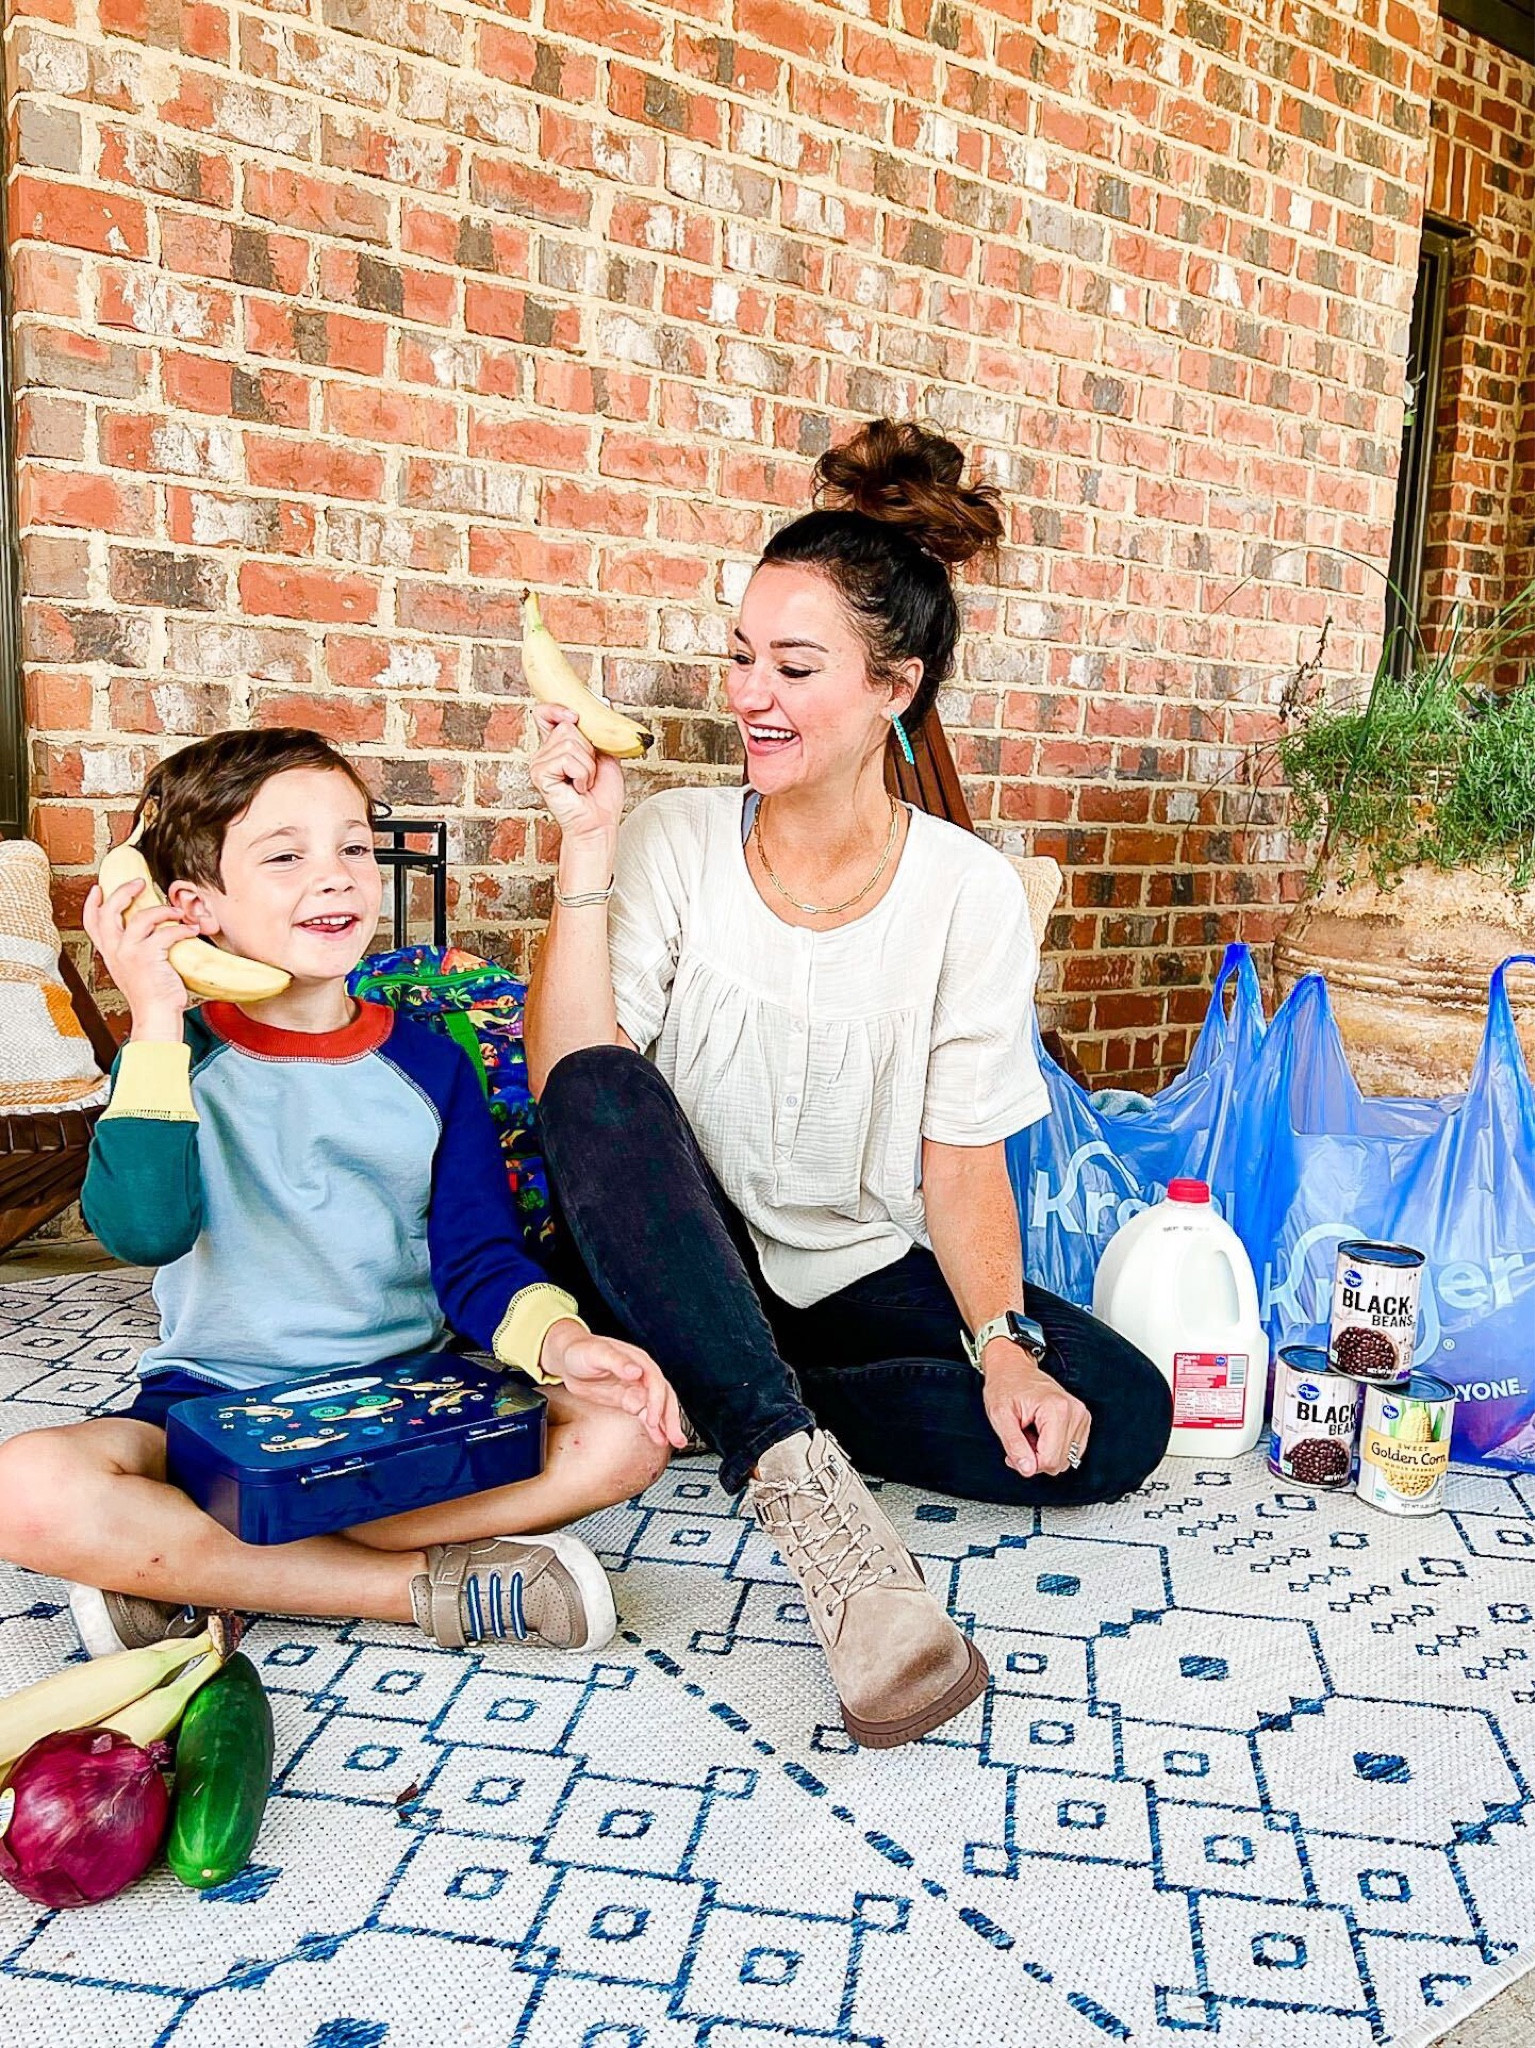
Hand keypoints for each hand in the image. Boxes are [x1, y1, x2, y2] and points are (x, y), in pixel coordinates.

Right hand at [82, 877, 193, 1040]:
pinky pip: (165, 932)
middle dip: (123, 892)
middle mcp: (115, 951)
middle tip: (140, 882)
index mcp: (110, 953)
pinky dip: (181, 928)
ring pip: (140, 917)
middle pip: (109, 911)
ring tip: (177, 912)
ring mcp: (129, 953)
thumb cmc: (151, 995)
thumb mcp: (133, 970)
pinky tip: (192, 931)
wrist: (156, 1015)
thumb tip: (148, 931)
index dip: (92, 903)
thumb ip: (133, 950)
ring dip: (162, 910)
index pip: (91, 923)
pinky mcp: (147, 957)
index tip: (98, 888)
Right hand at [528, 704, 625, 852]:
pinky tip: (578, 788)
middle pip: (568, 726)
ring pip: (570, 742)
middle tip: (589, 772)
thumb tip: (603, 702)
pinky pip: (567, 758)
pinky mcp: (540, 775)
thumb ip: (600, 731)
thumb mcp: (606, 755)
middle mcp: (543, 753)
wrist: (600, 822)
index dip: (557, 708)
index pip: (544, 713)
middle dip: (589, 749)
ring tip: (585, 782)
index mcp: (555, 746)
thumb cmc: (602, 795)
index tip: (576, 715)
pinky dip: (582, 773)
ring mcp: (539, 764)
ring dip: (588, 764)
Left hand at [539, 1320, 688, 1450]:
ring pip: (658, 1407)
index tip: (653, 1418)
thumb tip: (636, 1371)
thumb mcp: (597, 1353)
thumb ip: (617, 1362)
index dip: (657, 1401)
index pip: (655, 1382)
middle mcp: (641, 1375)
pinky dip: (654, 1427)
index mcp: (638, 1361)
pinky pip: (645, 1414)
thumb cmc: (581, 1350)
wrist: (567, 1357)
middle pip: (664, 1396)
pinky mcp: (628, 1400)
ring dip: (667, 1424)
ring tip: (677, 1441)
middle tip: (676, 1436)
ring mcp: (635, 1388)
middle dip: (671, 1417)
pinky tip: (659, 1438)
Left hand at [980, 1345, 1091, 1479]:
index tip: (1015, 1448)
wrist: (1013, 1367)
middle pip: (1060, 1463)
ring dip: (1045, 1453)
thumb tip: (1027, 1470)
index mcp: (1056, 1410)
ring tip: (1031, 1433)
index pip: (1049, 1460)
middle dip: (1037, 1458)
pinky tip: (1041, 1433)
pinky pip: (1071, 1451)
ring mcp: (1081, 1415)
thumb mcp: (1000, 1416)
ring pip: (1067, 1460)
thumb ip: (1014, 1446)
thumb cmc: (1005, 1386)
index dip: (1029, 1463)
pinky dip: (1054, 1448)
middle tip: (1021, 1437)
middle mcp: (1075, 1412)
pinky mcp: (1082, 1419)